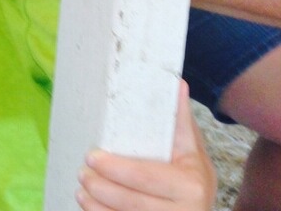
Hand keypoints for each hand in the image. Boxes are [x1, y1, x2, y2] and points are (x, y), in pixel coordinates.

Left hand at [76, 81, 215, 210]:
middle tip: (81, 174)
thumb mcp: (190, 149)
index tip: (91, 156)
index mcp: (191, 184)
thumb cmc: (191, 176)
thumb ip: (179, 121)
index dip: (116, 169)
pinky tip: (90, 208)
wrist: (199, 210)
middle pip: (132, 202)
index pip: (145, 176)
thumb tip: (177, 82)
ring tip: (81, 192)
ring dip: (97, 207)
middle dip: (101, 189)